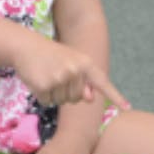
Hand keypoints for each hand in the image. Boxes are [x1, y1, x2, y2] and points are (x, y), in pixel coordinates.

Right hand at [13, 36, 129, 109]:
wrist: (26, 46)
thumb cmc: (51, 56)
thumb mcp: (71, 64)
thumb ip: (84, 82)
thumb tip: (90, 98)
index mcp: (85, 64)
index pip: (102, 82)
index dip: (115, 96)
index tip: (127, 107)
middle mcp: (75, 70)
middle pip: (76, 98)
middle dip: (66, 92)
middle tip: (55, 75)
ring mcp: (60, 78)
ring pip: (61, 102)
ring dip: (53, 94)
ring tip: (47, 75)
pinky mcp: (45, 85)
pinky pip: (47, 102)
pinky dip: (41, 95)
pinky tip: (37, 80)